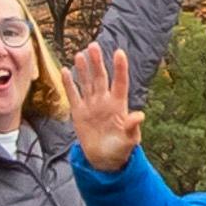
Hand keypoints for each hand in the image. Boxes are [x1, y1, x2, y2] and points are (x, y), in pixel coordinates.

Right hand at [61, 32, 141, 165]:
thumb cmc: (121, 149)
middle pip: (100, 78)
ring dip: (84, 69)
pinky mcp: (79, 112)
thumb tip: (140, 115)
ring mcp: (91, 105)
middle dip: (97, 62)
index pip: (120, 82)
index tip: (119, 52)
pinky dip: (69, 83)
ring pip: (87, 83)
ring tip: (80, 54)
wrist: (104, 159)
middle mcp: (104, 101)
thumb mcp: (129, 140)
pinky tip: (65, 70)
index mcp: (119, 105)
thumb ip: (132, 127)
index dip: (120, 68)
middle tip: (93, 46)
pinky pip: (73, 95)